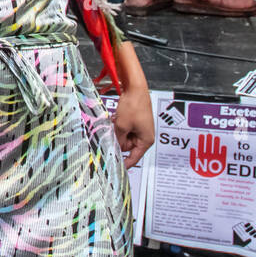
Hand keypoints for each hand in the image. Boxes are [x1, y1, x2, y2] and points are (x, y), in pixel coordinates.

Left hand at [113, 41, 153, 168]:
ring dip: (116, 132)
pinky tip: (114, 119)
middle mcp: (144, 136)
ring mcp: (139, 128)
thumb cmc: (133, 106)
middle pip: (126, 146)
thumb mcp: (121, 125)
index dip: (124, 164)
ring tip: (114, 122)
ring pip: (123, 137)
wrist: (135, 88)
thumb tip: (112, 147)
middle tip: (109, 134)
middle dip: (117, 141)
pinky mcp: (134, 121)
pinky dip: (117, 125)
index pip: (134, 158)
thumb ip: (117, 139)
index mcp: (146, 140)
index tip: (114, 168)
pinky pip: (123, 128)